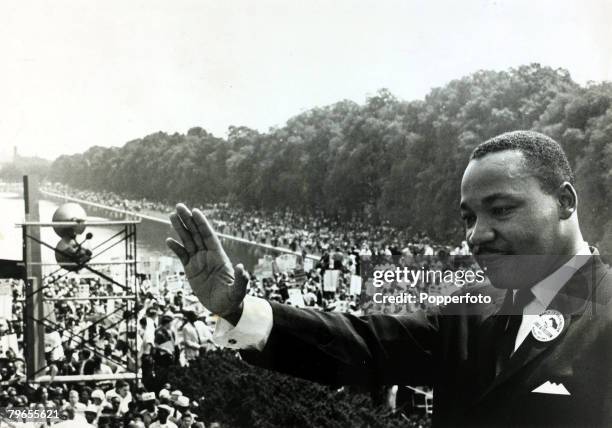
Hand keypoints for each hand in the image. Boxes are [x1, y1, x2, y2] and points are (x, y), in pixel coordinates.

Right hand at [166, 204, 247, 322]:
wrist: (224, 307)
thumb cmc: (233, 298)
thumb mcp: (238, 290)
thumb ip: (241, 279)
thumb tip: (240, 267)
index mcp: (219, 257)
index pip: (209, 236)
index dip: (202, 224)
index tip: (195, 211)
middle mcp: (208, 255)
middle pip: (196, 234)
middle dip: (188, 220)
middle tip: (179, 206)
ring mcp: (199, 261)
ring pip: (188, 241)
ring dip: (180, 229)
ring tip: (172, 216)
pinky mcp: (191, 270)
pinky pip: (182, 256)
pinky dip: (176, 248)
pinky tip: (169, 240)